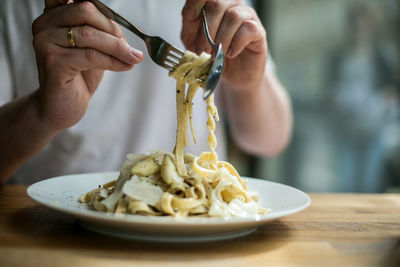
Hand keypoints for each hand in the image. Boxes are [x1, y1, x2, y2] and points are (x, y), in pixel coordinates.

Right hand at [31, 0, 142, 131]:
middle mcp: (44, 25)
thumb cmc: (78, 77)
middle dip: (113, 29)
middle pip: (86, 11)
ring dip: (117, 47)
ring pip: (89, 34)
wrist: (62, 107)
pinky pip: (91, 56)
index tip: (120, 23)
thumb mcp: (91, 48)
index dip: (101, 7)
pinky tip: (125, 66)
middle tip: (130, 47)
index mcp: (53, 16)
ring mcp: (45, 43)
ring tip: (133, 58)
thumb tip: (121, 23)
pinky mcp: (53, 62)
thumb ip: (100, 31)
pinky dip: (113, 61)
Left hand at [181, 0, 267, 90]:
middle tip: (204, 49)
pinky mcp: (258, 31)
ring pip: (233, 16)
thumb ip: (190, 27)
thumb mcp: (194, 43)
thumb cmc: (215, 57)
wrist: (234, 77)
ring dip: (221, 39)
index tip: (191, 16)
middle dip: (206, 29)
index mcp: (214, 6)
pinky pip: (248, 29)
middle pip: (217, 3)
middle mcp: (231, 6)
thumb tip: (190, 13)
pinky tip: (231, 54)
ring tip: (218, 54)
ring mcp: (247, 17)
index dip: (196, 2)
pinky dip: (236, 44)